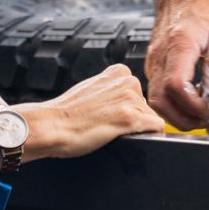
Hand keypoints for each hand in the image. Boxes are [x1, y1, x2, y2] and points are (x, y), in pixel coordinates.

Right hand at [19, 64, 162, 160]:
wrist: (52, 125)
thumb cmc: (67, 113)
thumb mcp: (92, 88)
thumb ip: (111, 89)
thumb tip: (122, 101)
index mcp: (118, 72)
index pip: (138, 94)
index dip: (128, 108)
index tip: (112, 115)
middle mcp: (127, 81)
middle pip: (146, 106)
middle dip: (134, 118)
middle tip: (109, 125)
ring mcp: (129, 100)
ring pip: (150, 119)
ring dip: (136, 129)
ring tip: (110, 131)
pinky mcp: (130, 119)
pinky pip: (156, 128)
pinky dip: (149, 136)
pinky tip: (127, 137)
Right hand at [144, 0, 208, 129]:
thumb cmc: (201, 4)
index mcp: (179, 44)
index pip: (176, 85)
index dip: (192, 105)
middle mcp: (160, 55)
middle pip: (160, 100)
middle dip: (182, 119)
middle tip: (206, 120)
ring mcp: (154, 61)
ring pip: (155, 100)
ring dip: (176, 114)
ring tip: (200, 113)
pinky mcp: (154, 65)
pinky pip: (157, 92)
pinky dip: (172, 104)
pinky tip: (192, 100)